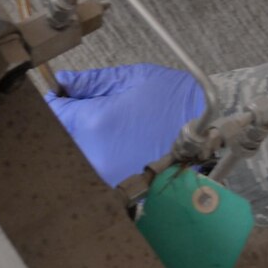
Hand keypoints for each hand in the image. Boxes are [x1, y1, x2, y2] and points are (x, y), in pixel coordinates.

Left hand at [45, 63, 206, 185]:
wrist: (212, 134)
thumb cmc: (177, 101)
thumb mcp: (136, 78)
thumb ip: (94, 81)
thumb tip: (65, 83)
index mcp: (96, 122)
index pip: (55, 113)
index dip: (56, 101)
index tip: (63, 94)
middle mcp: (94, 155)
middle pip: (61, 137)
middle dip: (68, 120)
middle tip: (84, 105)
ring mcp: (106, 176)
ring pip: (77, 156)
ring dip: (81, 140)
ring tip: (106, 126)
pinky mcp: (120, 189)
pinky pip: (95, 172)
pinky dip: (98, 158)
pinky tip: (116, 145)